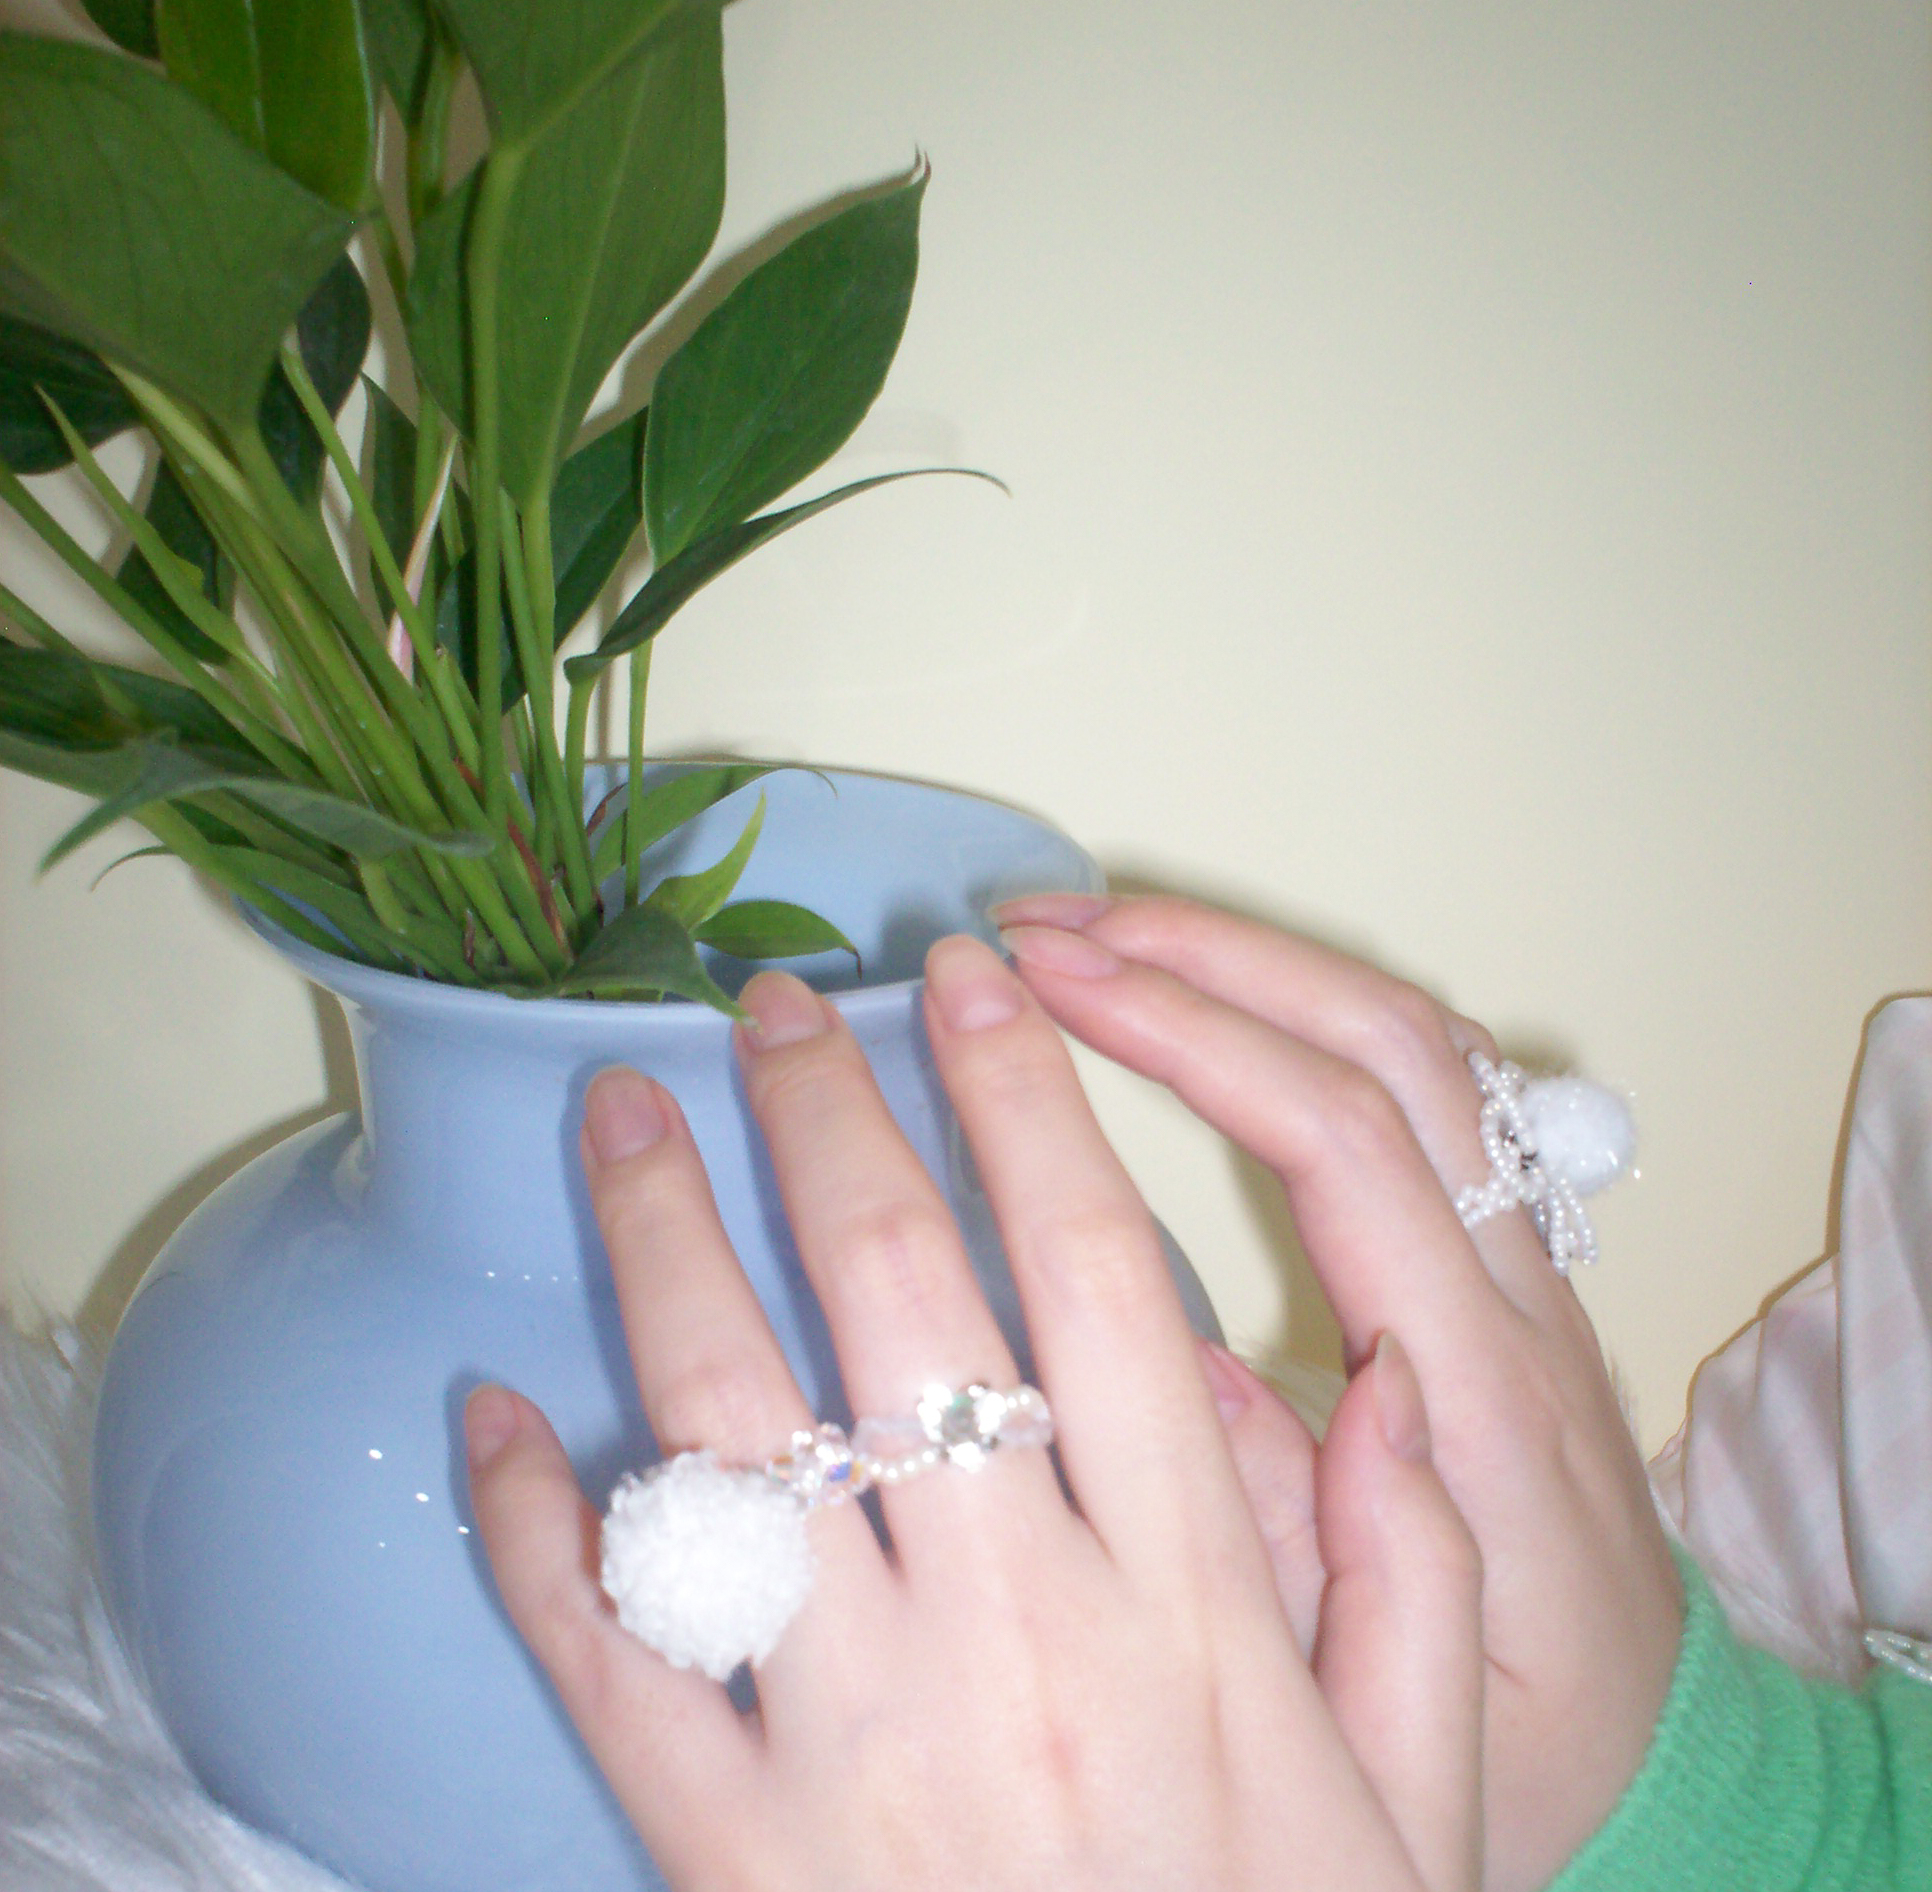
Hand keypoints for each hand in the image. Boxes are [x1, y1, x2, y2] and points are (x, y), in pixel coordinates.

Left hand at [466, 937, 1480, 1891]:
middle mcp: (1012, 1631)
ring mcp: (855, 1737)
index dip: (1026, 1101)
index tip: (970, 979)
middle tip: (770, 1001)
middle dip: (830, 1120)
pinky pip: (611, 1658)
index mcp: (1182, 1599)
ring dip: (667, 1252)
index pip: (1095, 1273)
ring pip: (737, 1433)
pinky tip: (499, 1411)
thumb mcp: (1422, 1804)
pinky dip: (539, 1526)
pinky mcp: (728, 1851)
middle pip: (900, 1306)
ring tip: (621, 1114)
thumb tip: (1383, 1382)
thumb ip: (1413, 1581)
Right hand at [994, 895, 1683, 1891]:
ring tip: (1094, 934)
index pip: (1341, 1142)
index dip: (1192, 1039)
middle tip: (1038, 928)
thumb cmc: (1521, 1738)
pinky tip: (1203, 997)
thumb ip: (1291, 1535)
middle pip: (1387, 1045)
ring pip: (1413, 1039)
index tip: (1051, 986)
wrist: (1659, 1740)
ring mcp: (1521, 1259)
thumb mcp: (1401, 1704)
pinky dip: (1303, 1005)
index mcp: (1479, 1390)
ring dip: (1251, 960)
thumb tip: (1170, 1360)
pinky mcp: (1501, 1256)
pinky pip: (1422, 1078)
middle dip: (1206, 957)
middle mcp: (1514, 1290)